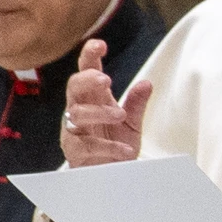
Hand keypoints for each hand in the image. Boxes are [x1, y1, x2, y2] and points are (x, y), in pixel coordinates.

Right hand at [61, 38, 152, 165]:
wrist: (111, 176)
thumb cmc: (117, 145)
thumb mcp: (132, 123)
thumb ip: (137, 104)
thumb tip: (147, 83)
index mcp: (94, 97)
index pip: (87, 70)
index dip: (90, 55)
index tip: (100, 45)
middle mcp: (80, 109)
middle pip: (74, 86)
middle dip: (87, 80)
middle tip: (104, 80)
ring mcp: (74, 129)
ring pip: (77, 114)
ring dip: (99, 113)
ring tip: (120, 115)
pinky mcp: (74, 150)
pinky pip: (87, 145)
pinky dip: (108, 147)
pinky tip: (125, 150)